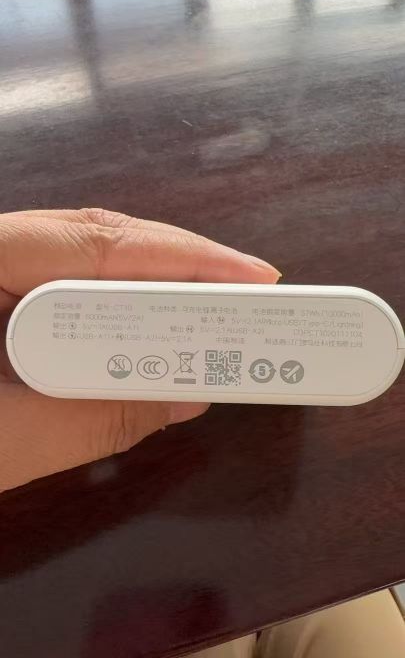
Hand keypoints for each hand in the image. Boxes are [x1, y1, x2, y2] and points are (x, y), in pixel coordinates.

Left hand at [0, 208, 279, 491]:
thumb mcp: (14, 443)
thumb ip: (100, 420)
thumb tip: (190, 397)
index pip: (98, 241)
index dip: (186, 257)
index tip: (256, 279)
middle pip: (100, 240)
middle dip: (181, 267)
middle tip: (254, 292)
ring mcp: (1, 265)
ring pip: (88, 258)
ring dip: (153, 286)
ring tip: (216, 306)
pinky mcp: (2, 290)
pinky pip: (69, 283)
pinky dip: (118, 303)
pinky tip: (153, 321)